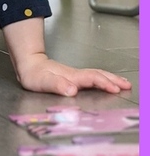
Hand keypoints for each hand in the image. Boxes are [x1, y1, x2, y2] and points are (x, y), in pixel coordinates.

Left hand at [16, 53, 131, 96]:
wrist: (28, 65)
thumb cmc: (33, 75)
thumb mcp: (41, 82)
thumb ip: (56, 85)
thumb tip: (71, 90)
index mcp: (70, 76)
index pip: (91, 78)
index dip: (103, 83)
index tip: (115, 89)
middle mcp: (75, 75)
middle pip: (98, 75)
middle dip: (114, 80)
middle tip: (127, 86)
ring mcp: (75, 75)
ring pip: (97, 75)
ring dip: (111, 78)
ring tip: (123, 83)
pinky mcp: (73, 77)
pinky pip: (93, 77)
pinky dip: (103, 79)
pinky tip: (106, 82)